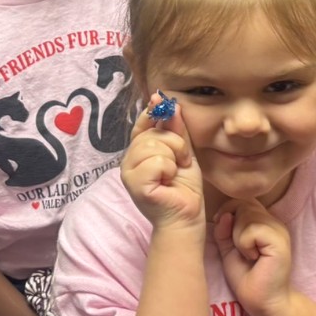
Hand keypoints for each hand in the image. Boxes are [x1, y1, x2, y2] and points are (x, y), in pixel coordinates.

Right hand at [121, 96, 204, 233]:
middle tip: (180, 162)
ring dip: (174, 158)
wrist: (187, 216)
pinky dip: (169, 170)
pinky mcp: (134, 185)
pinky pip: (156, 162)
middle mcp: (129, 161)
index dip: (151, 111)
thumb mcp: (183, 152)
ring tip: (174, 172)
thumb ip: (176, 130)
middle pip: (152, 134)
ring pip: (153, 146)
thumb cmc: (184, 187)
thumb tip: (172, 104)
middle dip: (175, 144)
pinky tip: (168, 182)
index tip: (158, 99)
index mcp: (139, 152)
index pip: (141, 124)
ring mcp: (129, 173)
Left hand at [213, 198, 291, 315]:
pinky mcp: (279, 241)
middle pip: (244, 204)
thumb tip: (224, 214)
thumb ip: (223, 230)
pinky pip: (252, 229)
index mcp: (264, 221)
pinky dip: (244, 243)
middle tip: (239, 247)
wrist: (264, 304)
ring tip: (247, 254)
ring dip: (238, 236)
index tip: (223, 228)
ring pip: (247, 214)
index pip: (244, 200)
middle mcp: (274, 221)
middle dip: (232, 224)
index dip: (229, 210)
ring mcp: (279, 229)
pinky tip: (252, 258)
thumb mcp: (228, 249)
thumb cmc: (247, 278)